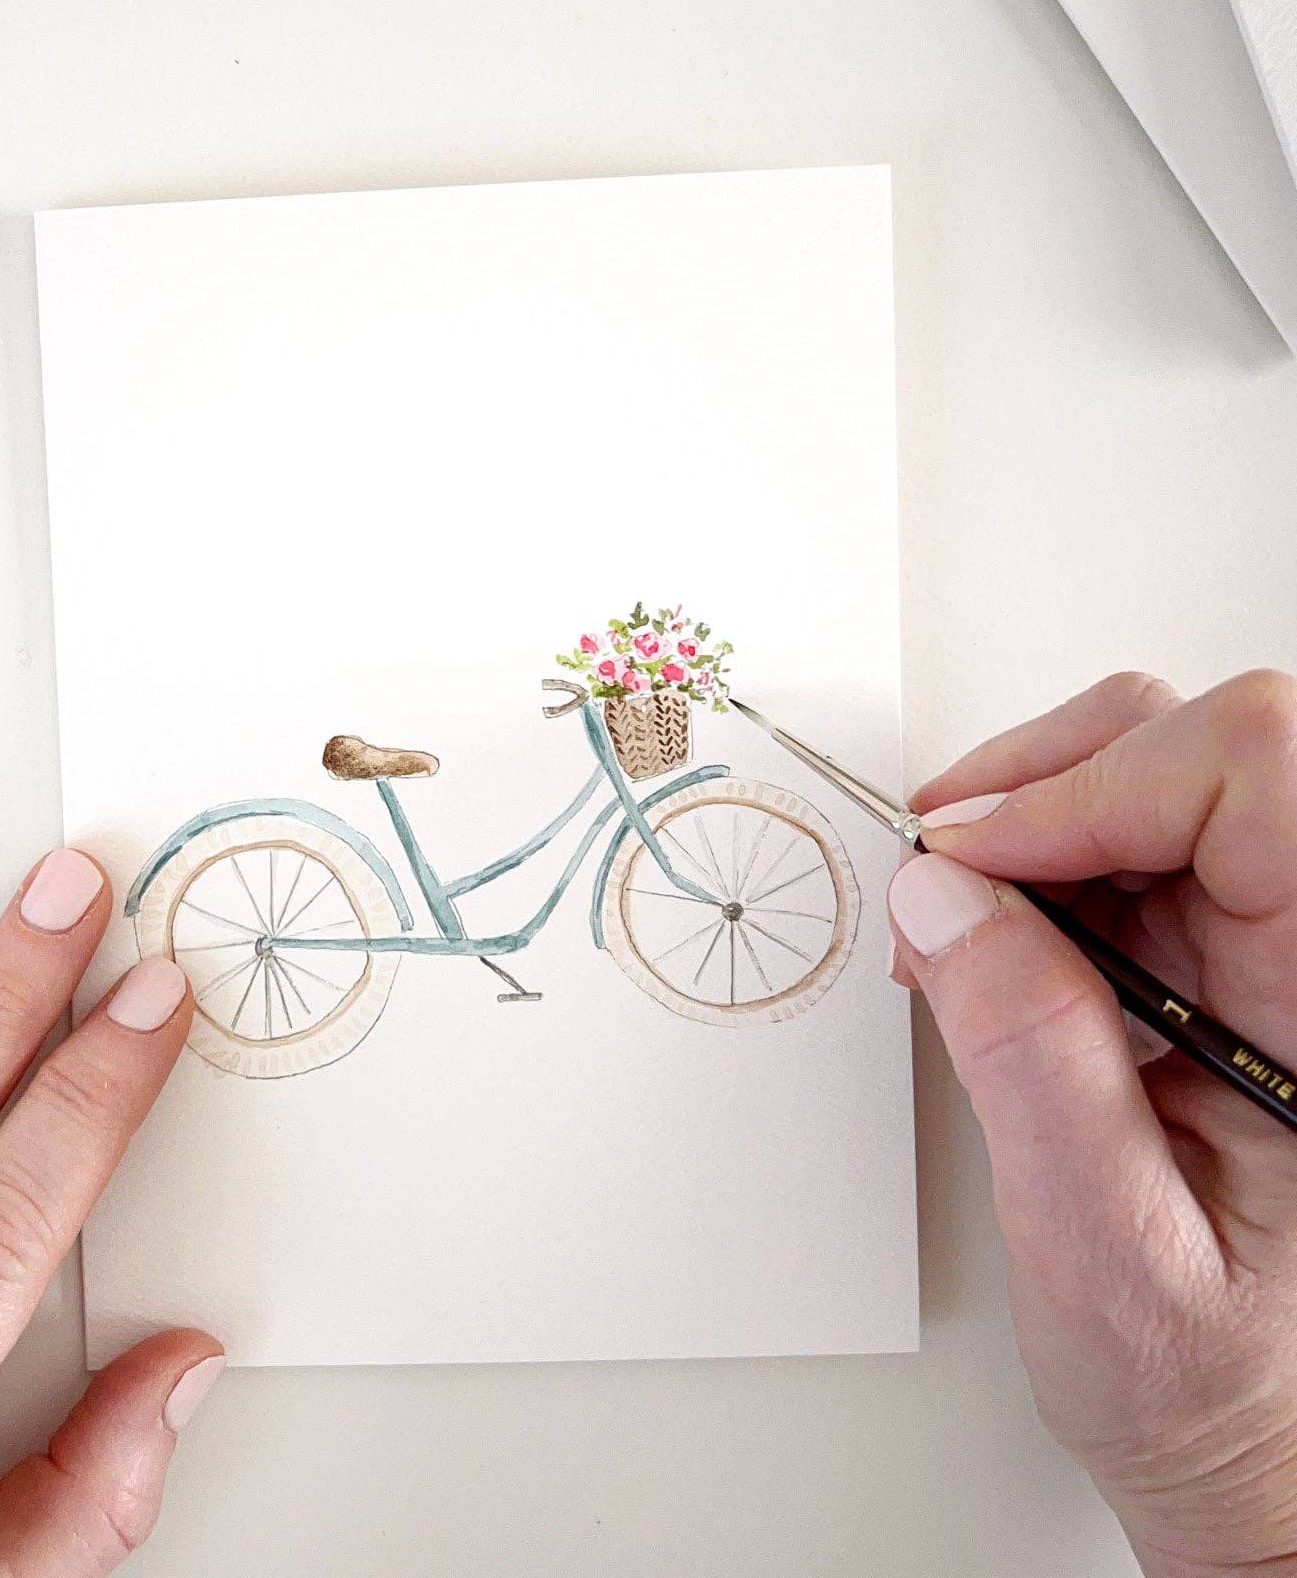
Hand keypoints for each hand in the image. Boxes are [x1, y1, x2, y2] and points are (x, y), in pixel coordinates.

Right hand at [890, 671, 1296, 1577]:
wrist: (1253, 1461)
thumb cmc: (1218, 1393)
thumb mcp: (1106, 1252)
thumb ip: (1032, 1065)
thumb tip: (946, 894)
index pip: (1262, 779)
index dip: (1106, 781)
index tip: (979, 855)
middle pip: (1210, 746)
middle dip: (1050, 775)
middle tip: (944, 862)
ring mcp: (1272, 951)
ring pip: (1155, 769)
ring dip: (1026, 814)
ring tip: (947, 907)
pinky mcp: (1218, 955)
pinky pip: (1117, 840)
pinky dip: (1025, 859)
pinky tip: (979, 934)